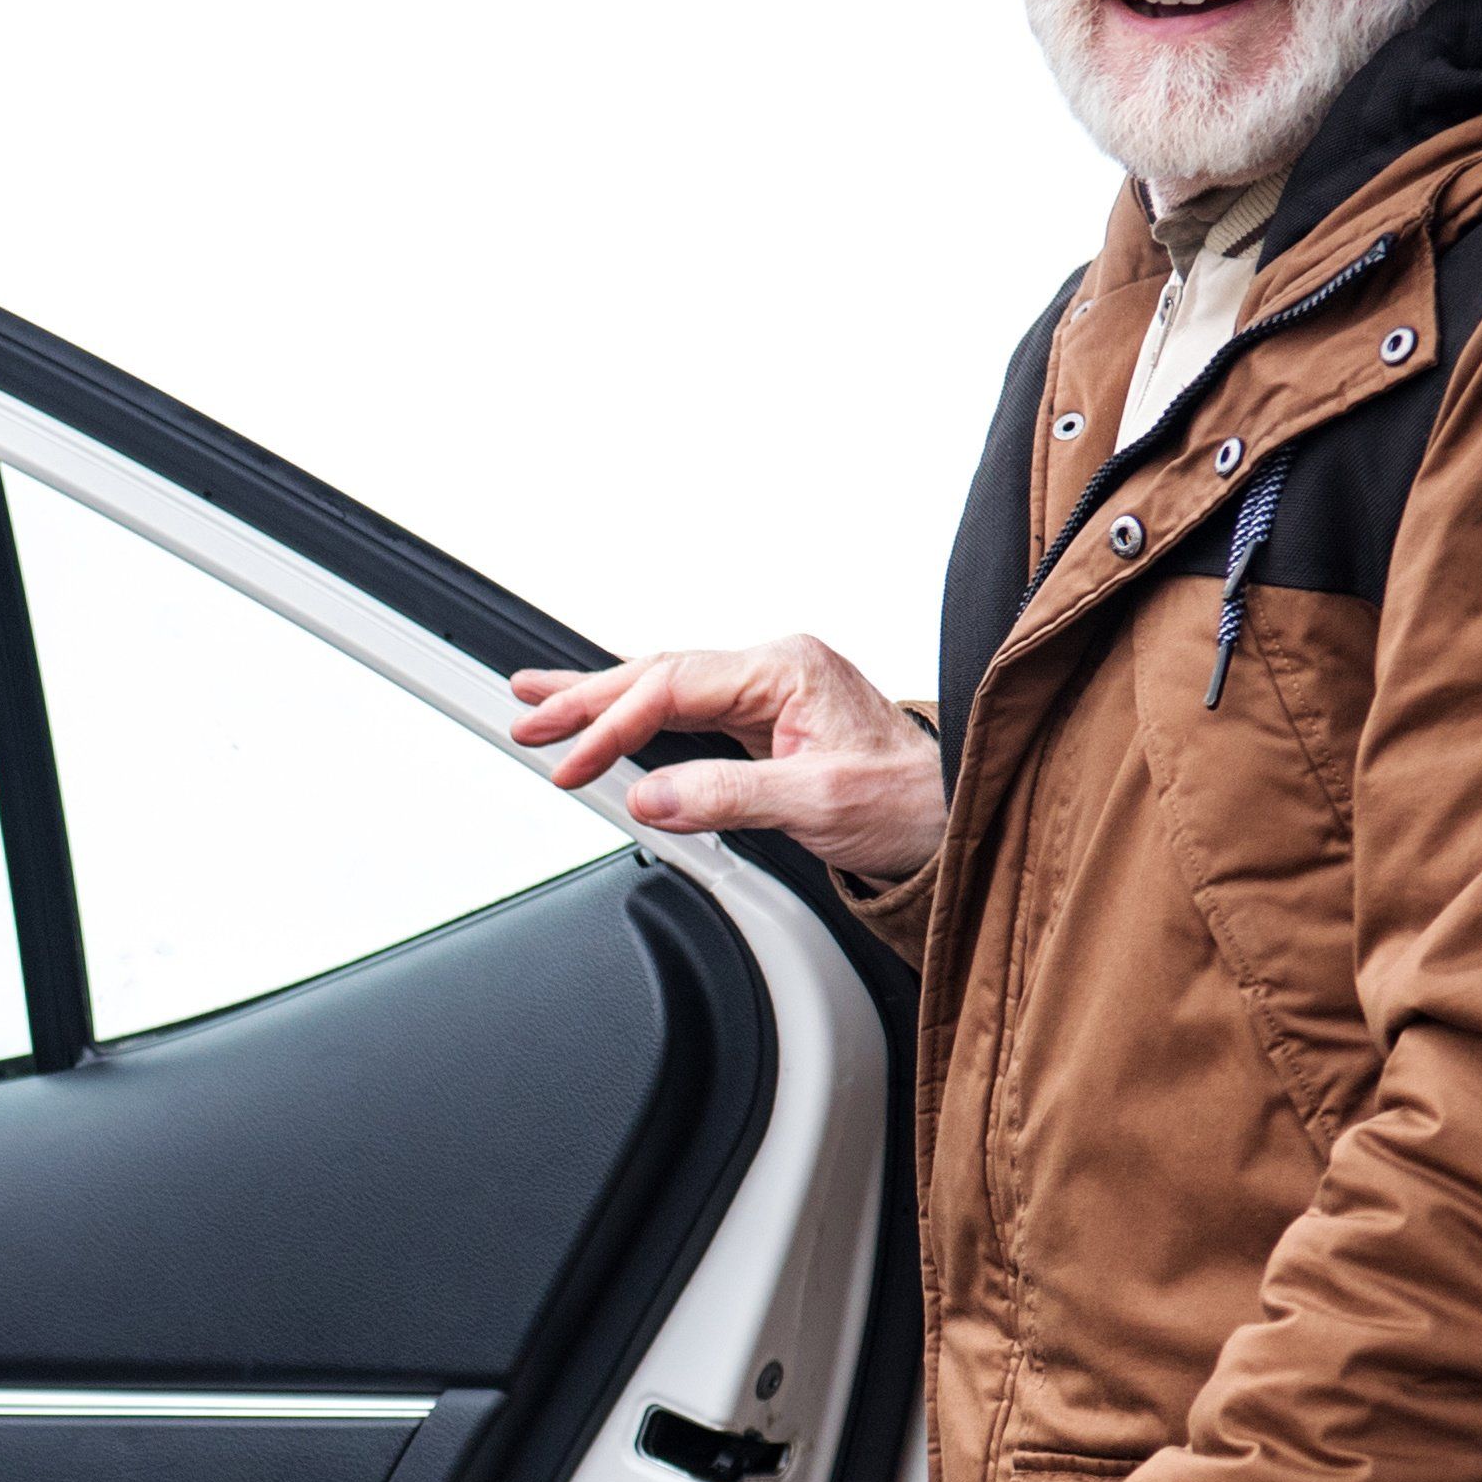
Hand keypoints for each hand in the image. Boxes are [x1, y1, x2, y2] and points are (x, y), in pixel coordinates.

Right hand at [508, 638, 944, 880]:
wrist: (956, 813)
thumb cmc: (909, 803)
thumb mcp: (817, 806)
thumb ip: (727, 797)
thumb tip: (651, 798)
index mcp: (786, 669)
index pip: (673, 687)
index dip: (613, 727)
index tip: (574, 768)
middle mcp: (775, 668)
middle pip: (657, 673)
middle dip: (585, 696)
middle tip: (524, 714)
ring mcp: (769, 691)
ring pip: (665, 687)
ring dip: (601, 698)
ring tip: (538, 702)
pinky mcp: (767, 719)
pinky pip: (687, 710)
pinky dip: (638, 717)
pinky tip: (603, 718)